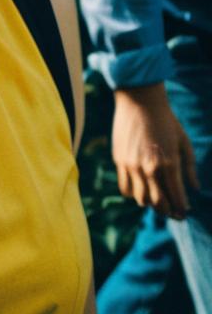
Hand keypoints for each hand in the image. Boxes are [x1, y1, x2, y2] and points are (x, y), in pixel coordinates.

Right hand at [112, 83, 199, 218]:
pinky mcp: (119, 160)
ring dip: (150, 202)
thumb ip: (190, 168)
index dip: (181, 209)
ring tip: (156, 198)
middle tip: (172, 211)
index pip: (176, 198)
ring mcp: (132, 165)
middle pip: (158, 204)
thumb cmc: (166, 120)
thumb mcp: (184, 142)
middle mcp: (149, 168)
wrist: (139, 100)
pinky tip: (141, 187)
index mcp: (169, 163)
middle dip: (167, 211)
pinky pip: (125, 188)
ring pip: (141, 199)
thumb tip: (195, 189)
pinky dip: (134, 192)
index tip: (184, 213)